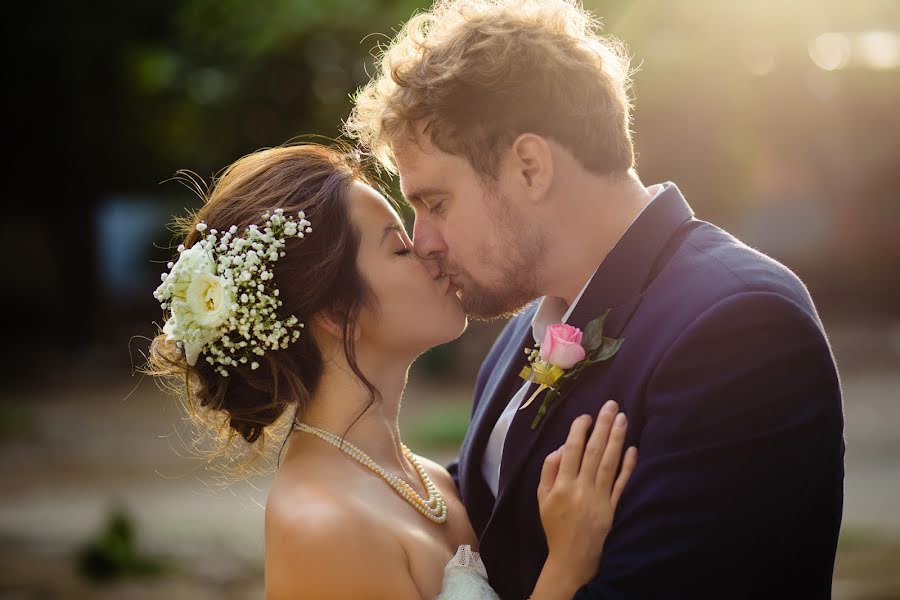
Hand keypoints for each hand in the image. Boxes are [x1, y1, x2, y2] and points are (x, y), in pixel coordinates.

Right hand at [536, 400, 637, 589]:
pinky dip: (628, 466)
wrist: (572, 556)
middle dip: (603, 426)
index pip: (572, 451)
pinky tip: (632, 449)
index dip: (579, 431)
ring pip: (610, 463)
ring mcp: (600, 498)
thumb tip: (560, 448)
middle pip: (594, 452)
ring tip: (622, 418)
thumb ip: (549, 470)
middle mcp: (582, 488)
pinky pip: (622, 483)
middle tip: (611, 405)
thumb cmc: (554, 524)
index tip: (586, 416)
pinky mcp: (613, 507)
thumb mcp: (542, 497)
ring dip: (617, 439)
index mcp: (562, 485)